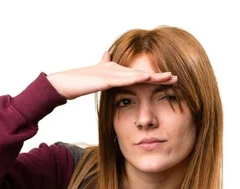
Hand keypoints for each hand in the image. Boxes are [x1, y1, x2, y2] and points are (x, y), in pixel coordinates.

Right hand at [46, 51, 177, 100]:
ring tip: (167, 77)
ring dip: (152, 76)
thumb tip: (108, 54)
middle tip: (176, 78)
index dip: (154, 78)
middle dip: (159, 76)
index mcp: (116, 72)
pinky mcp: (103, 79)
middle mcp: (115, 70)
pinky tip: (146, 78)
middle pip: (141, 74)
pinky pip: (122, 79)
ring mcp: (109, 74)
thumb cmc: (78, 80)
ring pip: (135, 75)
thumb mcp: (94, 74)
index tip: (169, 81)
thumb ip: (103, 64)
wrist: (63, 83)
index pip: (139, 76)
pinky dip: (135, 78)